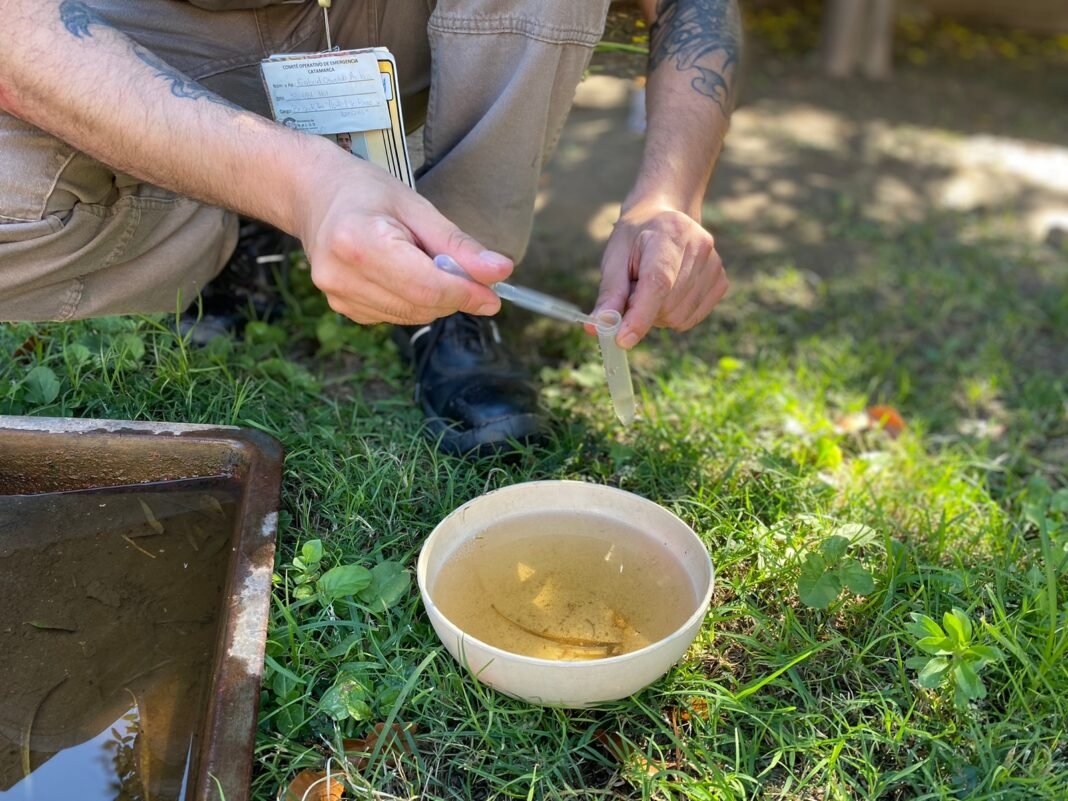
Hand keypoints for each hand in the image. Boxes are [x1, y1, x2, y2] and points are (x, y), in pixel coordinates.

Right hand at [296, 147, 511, 324]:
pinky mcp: (341, 307)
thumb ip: (458, 245)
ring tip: (423, 261)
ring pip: (411, 316)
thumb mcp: (417, 207)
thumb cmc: (365, 192)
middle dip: (454, 296)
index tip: (494, 297)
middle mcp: (342, 275)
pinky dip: (412, 302)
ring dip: (434, 299)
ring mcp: (337, 295)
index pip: (427, 286)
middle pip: (421, 305)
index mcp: (360, 242)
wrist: (314, 194)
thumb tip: (499, 272)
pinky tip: (403, 273)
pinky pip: (394, 316)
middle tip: (466, 272)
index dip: (465, 294)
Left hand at [593, 200, 727, 347]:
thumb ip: (609, 293)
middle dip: (643, 310)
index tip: (622, 340)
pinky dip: (673, 316)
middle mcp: (699, 246)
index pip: (658, 282)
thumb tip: (598, 328)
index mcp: (669, 233)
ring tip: (651, 287)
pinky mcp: (721, 281)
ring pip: (679, 317)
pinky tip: (668, 293)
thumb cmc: (634, 240)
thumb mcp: (614, 258)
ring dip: (657, 314)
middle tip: (633, 289)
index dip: (640, 315)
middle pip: (667, 305)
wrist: (665, 219)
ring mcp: (714, 264)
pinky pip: (691, 318)